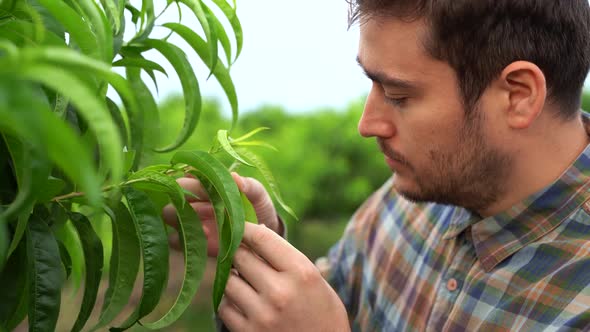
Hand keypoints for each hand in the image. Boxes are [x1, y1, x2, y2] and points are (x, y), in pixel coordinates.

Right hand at [162, 173, 281, 255]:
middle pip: (174, 195)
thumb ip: (249, 186)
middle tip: (210, 208)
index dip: (196, 183)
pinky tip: (208, 237)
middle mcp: (193, 201)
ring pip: (170, 216)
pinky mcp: (191, 242)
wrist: (263, 236)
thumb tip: (234, 176)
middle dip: (186, 200)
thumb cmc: (258, 209)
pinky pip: (176, 240)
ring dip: (185, 218)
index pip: (189, 177)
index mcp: (206, 185)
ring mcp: (190, 221)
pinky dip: (187, 237)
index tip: (210, 191)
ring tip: (209, 225)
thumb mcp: (258, 195)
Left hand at [218, 222, 349, 331]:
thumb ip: (287, 258)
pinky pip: (224, 306)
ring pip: (228, 281)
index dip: (245, 228)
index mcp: (301, 272)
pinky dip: (229, 300)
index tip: (237, 226)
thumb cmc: (323, 314)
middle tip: (238, 252)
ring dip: (231, 277)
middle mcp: (280, 291)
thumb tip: (256, 233)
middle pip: (240, 256)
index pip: (262, 238)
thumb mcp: (315, 280)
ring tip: (244, 279)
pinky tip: (241, 301)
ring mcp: (262, 314)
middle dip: (237, 252)